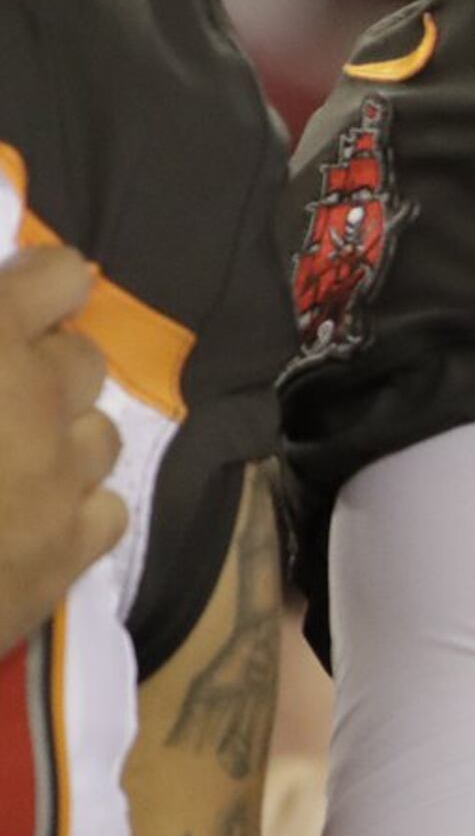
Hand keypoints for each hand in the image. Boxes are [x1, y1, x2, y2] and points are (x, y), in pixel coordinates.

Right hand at [0, 246, 120, 643]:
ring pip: (101, 435)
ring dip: (61, 439)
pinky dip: (72, 508)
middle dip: (44, 369)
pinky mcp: (66, 557)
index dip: (39, 287)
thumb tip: (5, 310)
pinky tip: (22, 520)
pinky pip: (104, 509)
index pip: (58, 278)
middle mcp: (36, 402)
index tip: (21, 300)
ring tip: (5, 462)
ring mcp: (59, 482)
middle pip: (83, 360)